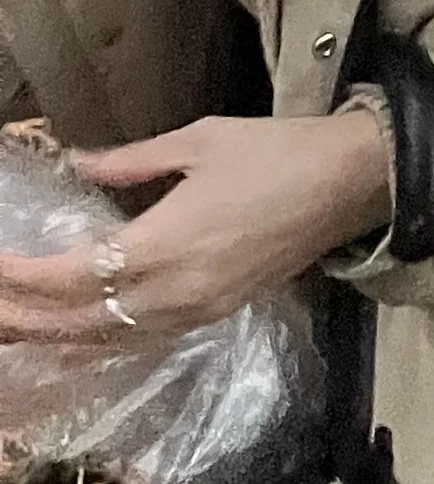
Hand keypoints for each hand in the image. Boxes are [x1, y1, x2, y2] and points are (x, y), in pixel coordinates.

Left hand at [0, 111, 393, 346]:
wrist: (349, 184)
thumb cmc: (276, 151)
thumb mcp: (200, 141)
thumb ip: (130, 161)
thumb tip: (75, 162)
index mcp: (163, 245)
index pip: (69, 277)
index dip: (20, 279)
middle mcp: (170, 293)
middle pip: (75, 321)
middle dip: (20, 318)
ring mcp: (191, 312)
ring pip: (101, 340)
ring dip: (49, 336)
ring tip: (10, 328)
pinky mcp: (210, 316)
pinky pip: (133, 341)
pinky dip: (91, 342)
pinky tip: (69, 339)